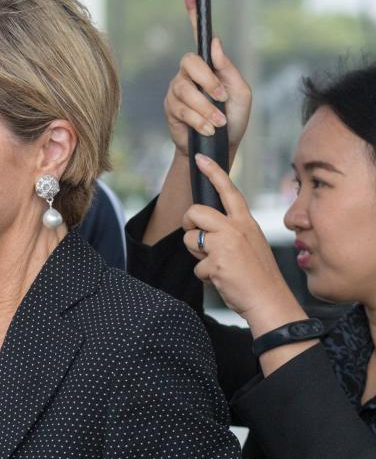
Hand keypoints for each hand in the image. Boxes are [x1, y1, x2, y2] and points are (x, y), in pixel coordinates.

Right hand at [164, 0, 251, 159]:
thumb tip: (214, 43)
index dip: (193, 12)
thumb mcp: (241, 93)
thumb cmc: (234, 119)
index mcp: (210, 66)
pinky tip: (207, 129)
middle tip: (221, 97)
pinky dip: (198, 120)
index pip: (199, 35)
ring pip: (185, 89)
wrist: (219, 149)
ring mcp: (178, 90)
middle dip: (207, 81)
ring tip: (218, 123)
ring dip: (205, 107)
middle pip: (189, 62)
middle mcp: (190, 74)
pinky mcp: (171, 109)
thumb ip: (229, 69)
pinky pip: (181, 108)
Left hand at [181, 154, 304, 333]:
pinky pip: (196, 267)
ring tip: (217, 264)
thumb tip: (205, 227)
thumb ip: (231, 231)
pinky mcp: (217, 263)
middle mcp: (235, 228)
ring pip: (189, 239)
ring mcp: (226, 245)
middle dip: (189, 224)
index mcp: (245, 222)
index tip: (201, 158)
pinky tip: (222, 279)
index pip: (228, 191)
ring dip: (197, 254)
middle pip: (195, 212)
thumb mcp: (251, 243)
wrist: (269, 300)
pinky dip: (205, 276)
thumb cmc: (258, 274)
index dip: (214, 172)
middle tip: (198, 239)